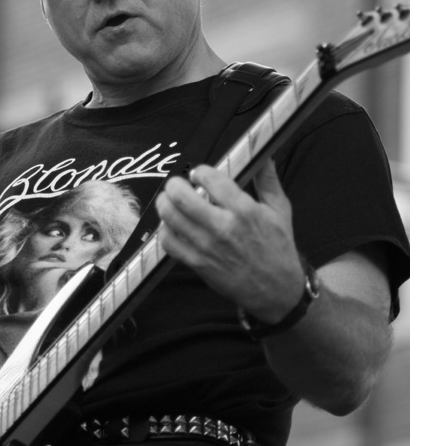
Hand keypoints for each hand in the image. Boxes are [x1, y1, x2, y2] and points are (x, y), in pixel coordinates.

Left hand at [155, 159, 305, 322]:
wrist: (277, 290)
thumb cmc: (278, 248)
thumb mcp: (280, 210)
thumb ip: (268, 180)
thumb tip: (264, 155)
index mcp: (245, 210)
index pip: (210, 179)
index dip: (199, 172)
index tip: (199, 174)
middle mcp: (223, 227)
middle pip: (182, 197)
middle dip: (174, 185)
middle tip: (177, 185)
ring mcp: (207, 247)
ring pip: (171, 217)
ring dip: (165, 204)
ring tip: (169, 201)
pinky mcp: (198, 264)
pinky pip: (169, 242)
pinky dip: (165, 231)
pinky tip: (173, 226)